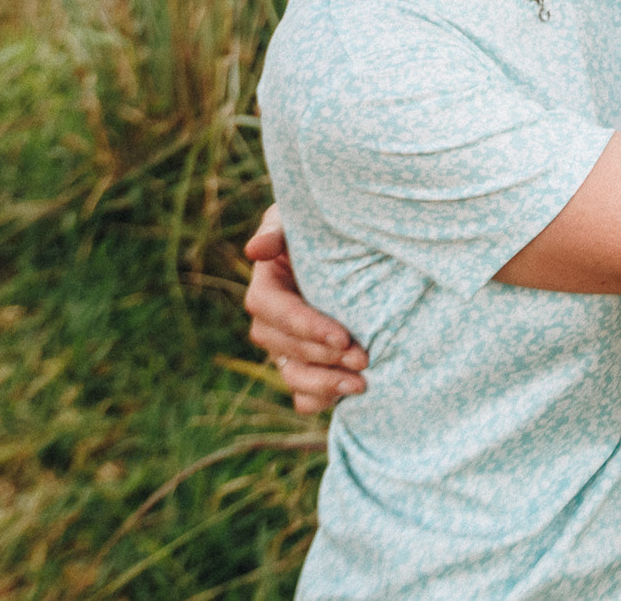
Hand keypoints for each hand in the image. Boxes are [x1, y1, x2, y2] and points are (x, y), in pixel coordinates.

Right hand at [242, 204, 365, 412]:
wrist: (354, 250)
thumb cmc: (325, 228)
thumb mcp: (300, 219)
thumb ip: (278, 230)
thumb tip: (256, 250)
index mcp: (267, 284)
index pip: (272, 310)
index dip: (304, 326)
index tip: (342, 335)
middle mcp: (271, 321)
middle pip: (282, 347)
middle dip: (323, 356)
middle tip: (364, 357)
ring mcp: (287, 349)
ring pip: (291, 376)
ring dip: (324, 384)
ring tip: (362, 383)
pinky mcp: (305, 368)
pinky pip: (301, 397)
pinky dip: (321, 400)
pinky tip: (350, 395)